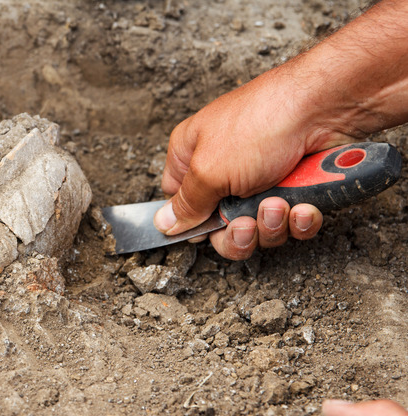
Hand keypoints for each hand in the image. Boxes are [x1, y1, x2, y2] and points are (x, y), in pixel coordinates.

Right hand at [154, 62, 353, 259]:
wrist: (325, 108)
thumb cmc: (261, 122)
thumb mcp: (209, 169)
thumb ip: (186, 203)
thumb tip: (164, 223)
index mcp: (191, 156)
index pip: (178, 202)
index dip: (191, 223)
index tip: (205, 231)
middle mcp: (223, 169)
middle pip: (219, 226)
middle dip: (238, 233)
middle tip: (247, 224)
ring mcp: (261, 179)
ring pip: (259, 228)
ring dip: (271, 224)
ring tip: (279, 203)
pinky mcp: (295, 187)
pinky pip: (291, 223)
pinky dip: (298, 220)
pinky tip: (302, 206)